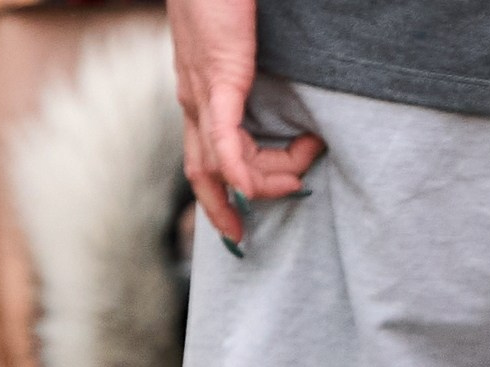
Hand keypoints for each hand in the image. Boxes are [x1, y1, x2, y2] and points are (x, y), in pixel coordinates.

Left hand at [167, 0, 323, 243]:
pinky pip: (223, 140)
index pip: (210, 163)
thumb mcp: (236, 46)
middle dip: (250, 198)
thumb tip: (284, 105)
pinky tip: (254, 186)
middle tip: (296, 186)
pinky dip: (239, 171)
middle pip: (209, 175)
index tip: (289, 178)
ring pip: (222, 166)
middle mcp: (193, 103)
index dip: (246, 186)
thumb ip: (250, 76)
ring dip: (263, 184)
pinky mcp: (219, 80)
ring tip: (296, 178)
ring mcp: (202, 94)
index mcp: (197, 97)